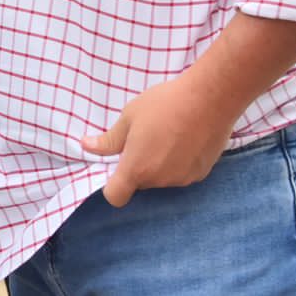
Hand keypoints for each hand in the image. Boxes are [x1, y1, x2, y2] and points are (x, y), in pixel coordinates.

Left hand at [80, 70, 238, 206]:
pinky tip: (184, 139)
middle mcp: (159, 181)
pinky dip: (178, 163)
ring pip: (161, 179)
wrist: (209, 99)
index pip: (116, 197)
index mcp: (137, 168)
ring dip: (158, 165)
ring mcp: (182, 180)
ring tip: (165, 134)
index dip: (111, 187)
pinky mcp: (201, 174)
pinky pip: (180, 174)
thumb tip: (86, 146)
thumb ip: (108, 139)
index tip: (115, 168)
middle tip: (143, 139)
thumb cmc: (164, 105)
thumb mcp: (129, 117)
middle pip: (140, 185)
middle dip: (137, 167)